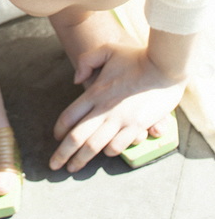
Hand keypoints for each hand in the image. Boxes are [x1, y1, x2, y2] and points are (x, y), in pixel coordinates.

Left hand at [50, 42, 186, 172]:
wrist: (165, 67)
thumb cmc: (136, 57)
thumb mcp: (106, 50)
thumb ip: (87, 61)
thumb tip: (76, 80)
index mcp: (95, 92)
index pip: (70, 115)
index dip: (59, 129)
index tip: (55, 138)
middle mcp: (105, 109)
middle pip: (77, 138)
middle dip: (63, 154)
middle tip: (54, 166)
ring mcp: (121, 120)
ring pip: (95, 147)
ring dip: (82, 159)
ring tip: (74, 168)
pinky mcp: (137, 126)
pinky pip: (119, 146)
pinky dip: (109, 152)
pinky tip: (105, 154)